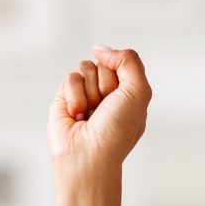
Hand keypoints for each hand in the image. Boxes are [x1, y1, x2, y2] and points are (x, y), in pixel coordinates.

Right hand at [47, 45, 150, 178]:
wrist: (89, 156)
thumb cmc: (117, 131)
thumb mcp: (139, 91)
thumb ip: (128, 60)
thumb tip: (100, 49)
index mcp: (128, 93)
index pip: (123, 62)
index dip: (121, 77)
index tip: (121, 101)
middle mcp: (107, 94)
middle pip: (103, 63)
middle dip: (105, 85)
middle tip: (104, 109)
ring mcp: (85, 95)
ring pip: (85, 67)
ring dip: (90, 92)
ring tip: (90, 114)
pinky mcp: (65, 98)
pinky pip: (70, 77)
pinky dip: (74, 96)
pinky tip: (76, 116)